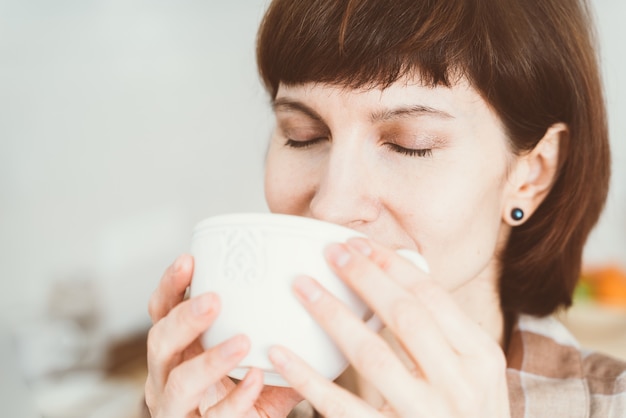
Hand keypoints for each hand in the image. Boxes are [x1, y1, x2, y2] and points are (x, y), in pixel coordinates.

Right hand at [145, 254, 301, 416]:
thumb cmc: (250, 391)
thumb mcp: (254, 354)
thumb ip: (271, 326)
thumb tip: (311, 284)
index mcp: (177, 348)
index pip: (162, 311)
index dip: (170, 285)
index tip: (189, 260)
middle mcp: (166, 376)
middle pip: (160, 342)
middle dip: (184, 319)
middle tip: (214, 300)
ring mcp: (177, 408)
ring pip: (180, 383)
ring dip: (210, 360)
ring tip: (242, 341)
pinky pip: (216, 417)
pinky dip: (237, 397)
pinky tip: (256, 379)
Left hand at [268, 239, 509, 417]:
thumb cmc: (469, 415)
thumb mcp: (476, 373)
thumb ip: (445, 331)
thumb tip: (399, 275)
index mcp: (482, 358)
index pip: (433, 297)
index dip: (393, 266)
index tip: (361, 244)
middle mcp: (459, 386)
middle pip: (405, 316)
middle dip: (364, 277)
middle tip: (332, 252)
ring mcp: (426, 416)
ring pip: (372, 354)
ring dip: (333, 314)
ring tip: (303, 287)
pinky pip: (342, 407)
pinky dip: (308, 378)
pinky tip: (282, 354)